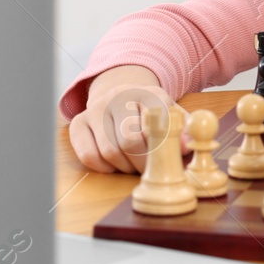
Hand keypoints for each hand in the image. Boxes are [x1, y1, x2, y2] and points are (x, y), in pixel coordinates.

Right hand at [68, 66, 191, 173]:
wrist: (120, 96)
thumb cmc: (151, 113)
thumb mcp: (171, 115)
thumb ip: (183, 130)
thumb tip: (185, 145)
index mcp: (146, 93)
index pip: (155, 120)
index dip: (162, 144)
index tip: (168, 157)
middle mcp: (117, 96)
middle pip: (130, 141)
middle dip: (143, 163)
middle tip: (150, 169)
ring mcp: (95, 108)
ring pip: (110, 152)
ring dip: (125, 167)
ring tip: (134, 164)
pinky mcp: (78, 123)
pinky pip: (89, 156)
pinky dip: (105, 168)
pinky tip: (115, 162)